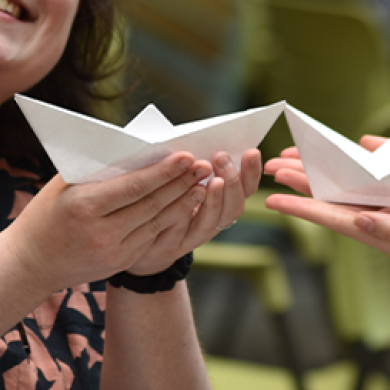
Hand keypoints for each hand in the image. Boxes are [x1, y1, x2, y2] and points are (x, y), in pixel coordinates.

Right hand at [0, 153, 213, 291]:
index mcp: (84, 206)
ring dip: (183, 202)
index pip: (133, 187)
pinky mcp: (120, 263)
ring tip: (203, 183)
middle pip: (151, 204)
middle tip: (205, 164)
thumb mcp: (62, 186)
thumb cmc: (45, 213)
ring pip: (157, 222)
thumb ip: (97, 170)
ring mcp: (112, 251)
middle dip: (181, 183)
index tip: (186, 156)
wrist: (30, 263)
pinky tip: (187, 205)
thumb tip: (136, 149)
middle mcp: (101, 232)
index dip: (163, 172)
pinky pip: (151, 237)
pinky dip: (171, 220)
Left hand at [123, 149, 263, 274]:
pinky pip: (180, 232)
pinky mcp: (170, 246)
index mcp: (221, 204)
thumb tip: (199, 142)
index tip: (251, 151)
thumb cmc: (161, 202)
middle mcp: (212, 223)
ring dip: (214, 200)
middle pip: (234, 208)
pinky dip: (185, 214)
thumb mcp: (182, 180)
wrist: (139, 242)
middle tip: (222, 158)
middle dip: (232, 182)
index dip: (251, 172)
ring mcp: (192, 237)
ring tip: (212, 180)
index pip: (245, 189)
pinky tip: (185, 197)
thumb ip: (193, 167)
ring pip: (212, 223)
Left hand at [264, 135, 389, 321]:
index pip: (333, 218)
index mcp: (383, 232)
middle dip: (303, 181)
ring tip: (294, 157)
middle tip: (271, 166)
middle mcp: (382, 218)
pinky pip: (377, 175)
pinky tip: (350, 146)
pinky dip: (360, 160)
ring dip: (322, 170)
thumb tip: (359, 221)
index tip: (272, 199)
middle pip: (333, 198)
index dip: (302, 207)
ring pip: (349, 185)